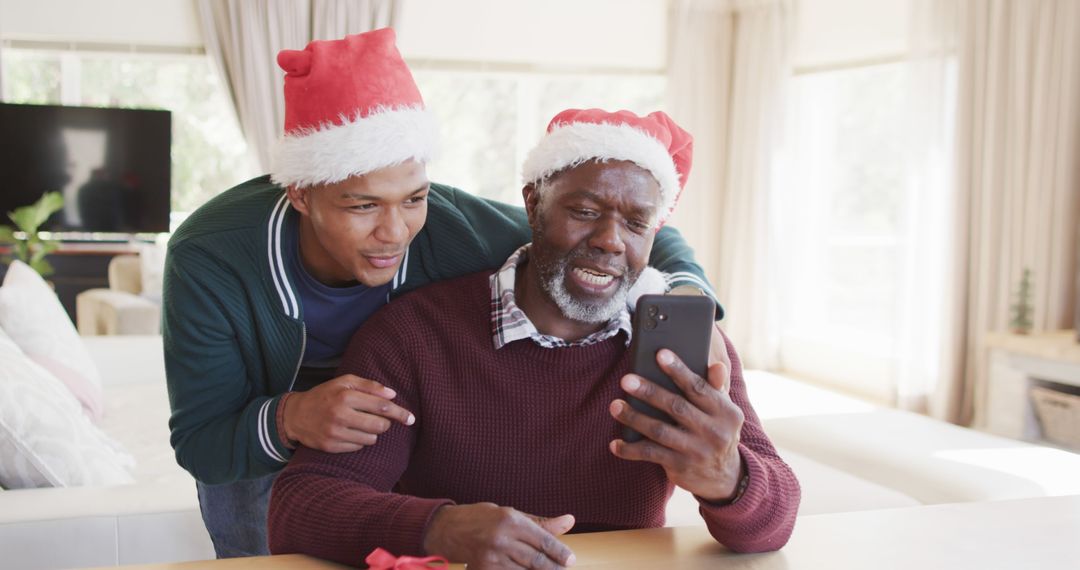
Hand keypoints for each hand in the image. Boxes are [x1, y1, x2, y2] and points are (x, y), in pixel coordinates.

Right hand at [282, 374, 414, 452]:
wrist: (295, 415)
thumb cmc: (325, 395)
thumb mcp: (344, 383)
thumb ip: (369, 386)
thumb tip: (392, 394)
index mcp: (345, 396)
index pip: (381, 406)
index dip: (399, 413)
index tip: (411, 418)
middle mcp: (340, 415)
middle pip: (380, 425)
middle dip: (384, 423)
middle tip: (378, 419)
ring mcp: (335, 433)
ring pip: (371, 439)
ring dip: (372, 432)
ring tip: (360, 424)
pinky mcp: (331, 446)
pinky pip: (358, 447)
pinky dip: (359, 441)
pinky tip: (350, 432)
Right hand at [423, 503, 575, 568]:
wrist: (446, 529)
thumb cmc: (481, 517)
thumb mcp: (511, 513)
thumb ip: (540, 522)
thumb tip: (569, 521)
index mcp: (510, 520)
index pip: (542, 539)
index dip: (559, 552)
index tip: (571, 559)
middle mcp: (501, 539)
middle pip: (535, 559)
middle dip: (553, 567)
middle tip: (564, 569)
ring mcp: (491, 558)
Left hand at [609, 335, 743, 500]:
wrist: (725, 478)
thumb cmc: (717, 432)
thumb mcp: (724, 411)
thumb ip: (716, 387)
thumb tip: (717, 364)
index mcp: (725, 412)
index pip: (699, 387)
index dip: (679, 370)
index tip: (660, 354)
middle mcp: (714, 432)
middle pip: (676, 407)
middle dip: (649, 392)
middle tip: (626, 380)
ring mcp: (696, 451)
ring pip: (660, 431)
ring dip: (634, 418)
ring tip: (615, 406)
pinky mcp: (681, 467)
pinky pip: (651, 455)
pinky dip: (631, 449)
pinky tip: (615, 443)